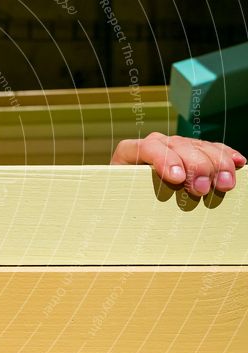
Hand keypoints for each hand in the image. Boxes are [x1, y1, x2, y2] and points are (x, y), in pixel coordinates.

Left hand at [111, 132, 245, 194]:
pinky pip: (214, 149)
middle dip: (195, 166)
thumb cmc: (120, 199)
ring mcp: (176, 146)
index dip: (165, 160)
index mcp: (130, 151)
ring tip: (224, 184)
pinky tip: (238, 163)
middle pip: (180, 147)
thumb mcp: (117, 196)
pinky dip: (227, 156)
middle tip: (202, 189)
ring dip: (216, 164)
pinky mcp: (194, 152)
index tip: (177, 178)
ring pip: (200, 147)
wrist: (125, 194)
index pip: (148, 148)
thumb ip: (124, 195)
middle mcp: (155, 144)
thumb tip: (136, 207)